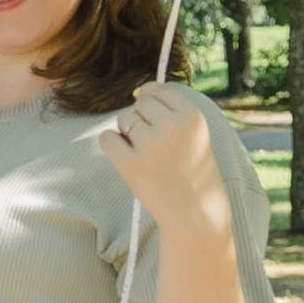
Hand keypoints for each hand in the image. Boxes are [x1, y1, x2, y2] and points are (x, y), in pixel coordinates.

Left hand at [96, 84, 232, 240]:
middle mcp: (171, 126)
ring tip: (147, 155)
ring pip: (123, 119)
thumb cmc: (193, 172)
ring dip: (128, 133)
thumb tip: (137, 92)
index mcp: (192, 116)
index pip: (157, 89)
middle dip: (141, 118)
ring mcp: (149, 145)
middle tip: (154, 143)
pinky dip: (113, 145)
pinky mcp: (130, 164)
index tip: (152, 115)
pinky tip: (127, 158)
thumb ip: (173, 111)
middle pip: (139, 104)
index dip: (151, 100)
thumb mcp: (196, 134)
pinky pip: (107, 138)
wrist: (195, 213)